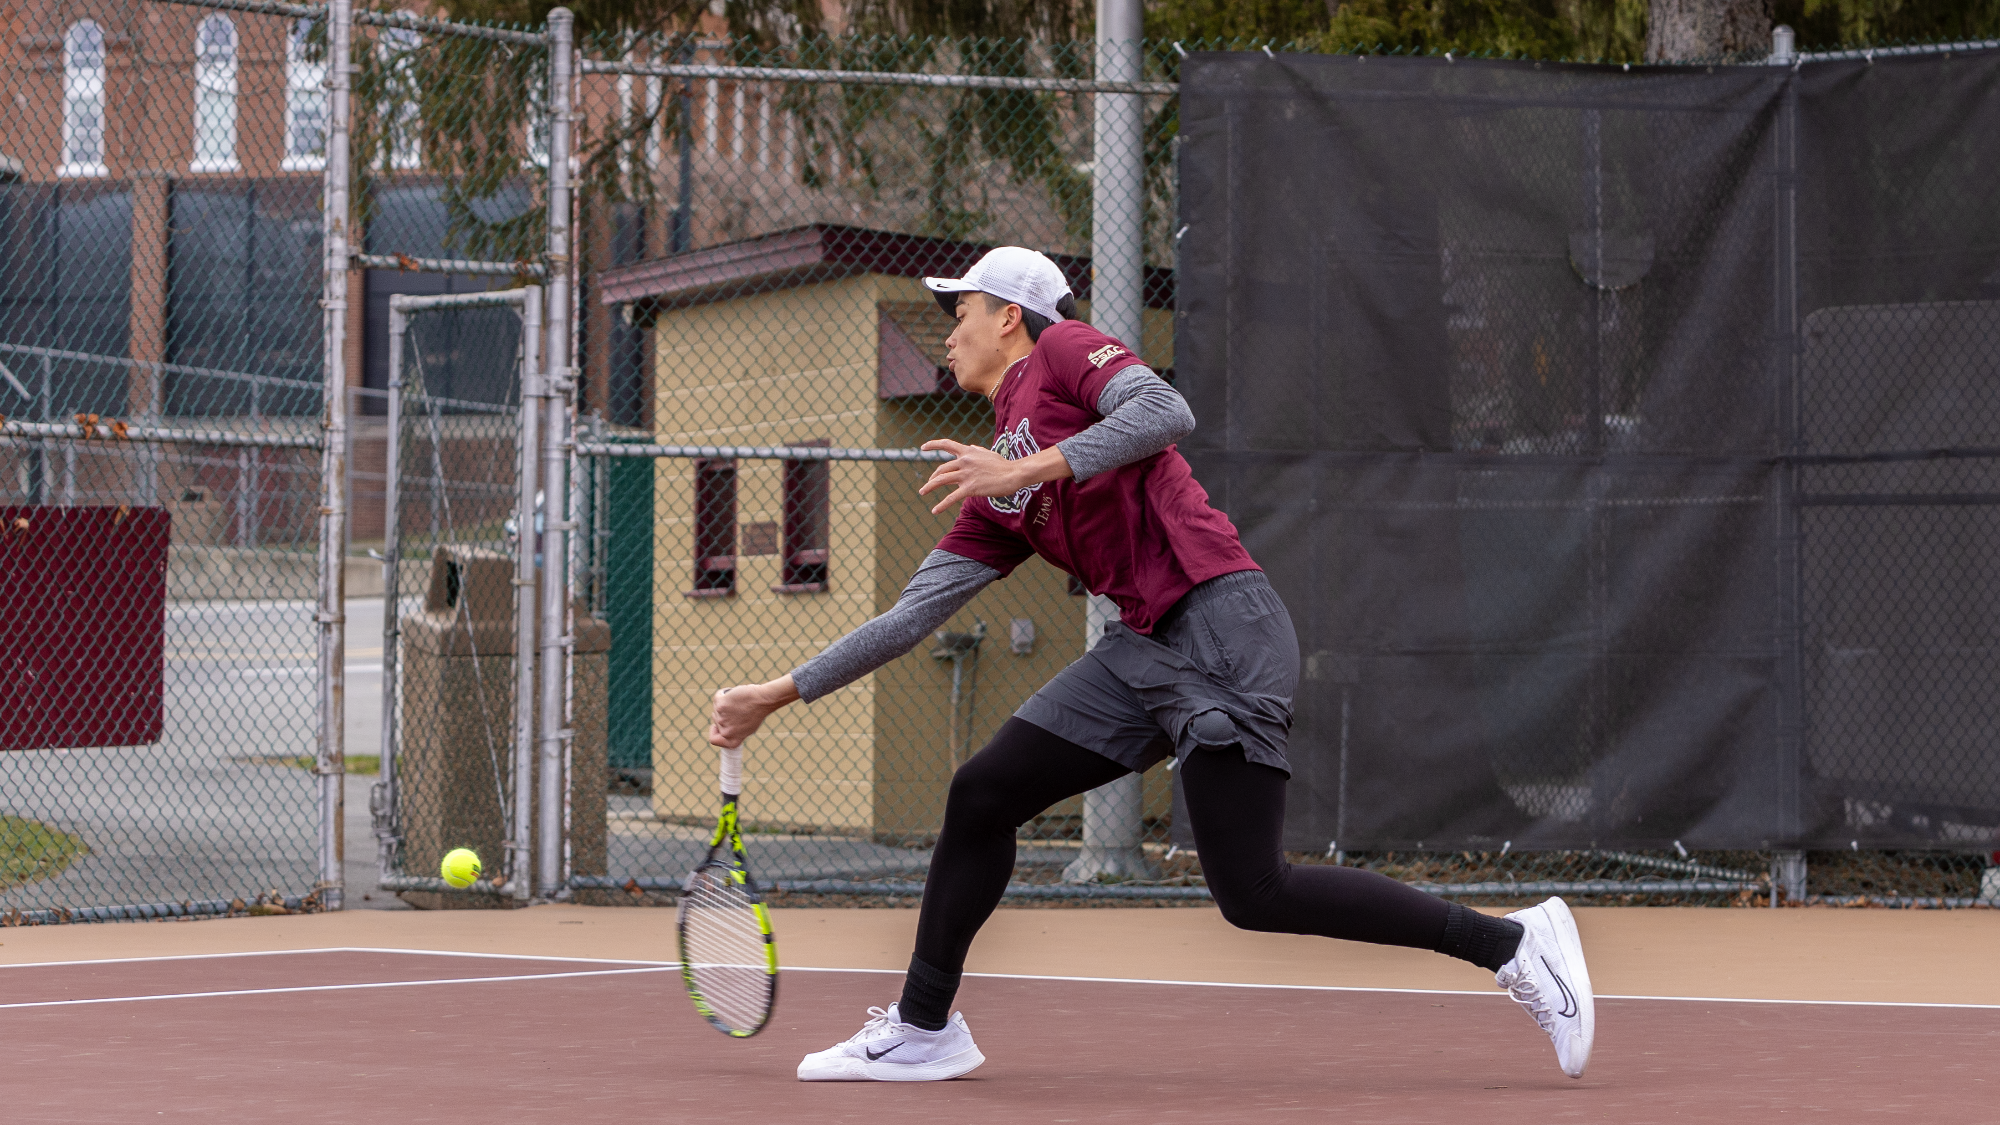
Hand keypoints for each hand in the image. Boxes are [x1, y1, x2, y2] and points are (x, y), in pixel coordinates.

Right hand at [706, 678, 797, 747]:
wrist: (763, 700)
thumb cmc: (758, 713)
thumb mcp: (747, 729)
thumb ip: (734, 731)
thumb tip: (722, 726)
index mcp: (732, 741)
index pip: (714, 740)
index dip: (714, 732)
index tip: (717, 725)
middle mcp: (726, 732)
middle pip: (716, 720)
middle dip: (724, 713)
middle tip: (738, 708)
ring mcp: (721, 719)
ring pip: (717, 707)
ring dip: (725, 702)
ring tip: (739, 701)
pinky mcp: (720, 705)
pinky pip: (718, 696)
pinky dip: (724, 693)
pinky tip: (734, 693)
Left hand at [918, 439, 1068, 514]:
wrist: (1014, 473)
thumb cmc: (1004, 465)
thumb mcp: (988, 453)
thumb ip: (977, 450)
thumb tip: (970, 447)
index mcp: (968, 452)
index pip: (946, 444)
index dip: (932, 445)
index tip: (922, 448)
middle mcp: (964, 461)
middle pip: (941, 468)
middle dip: (932, 477)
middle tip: (928, 485)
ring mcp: (966, 474)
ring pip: (941, 480)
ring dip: (929, 486)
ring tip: (922, 492)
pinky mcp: (970, 488)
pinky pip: (951, 497)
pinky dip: (941, 505)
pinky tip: (934, 511)